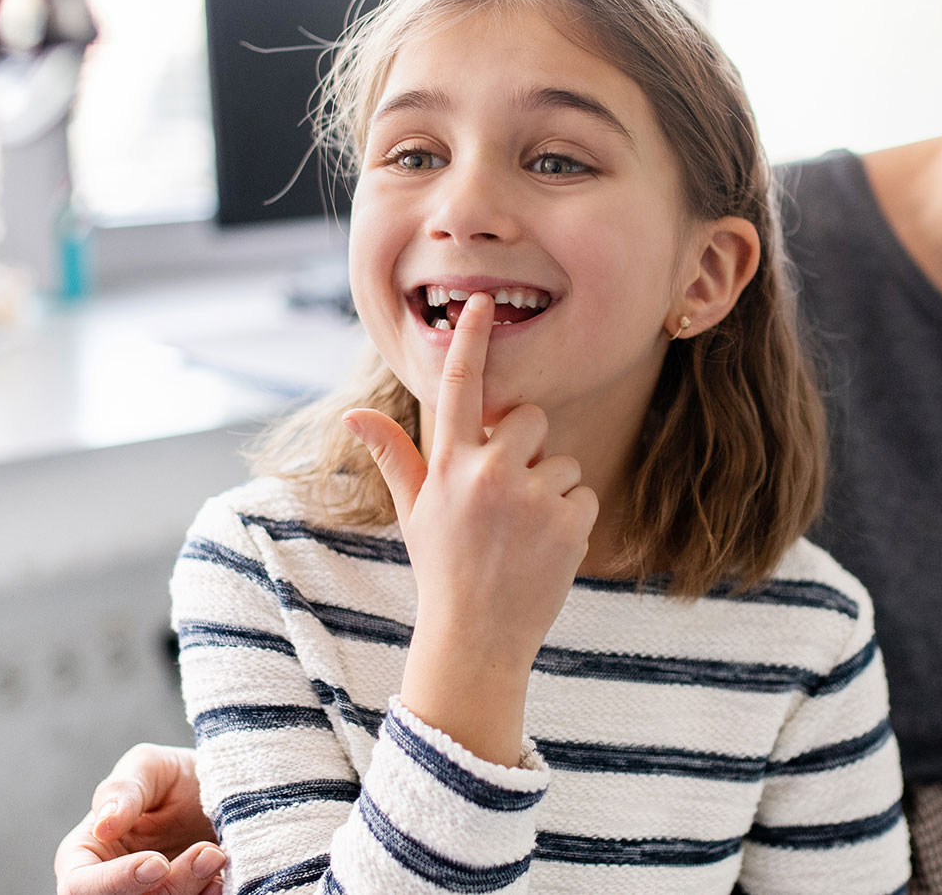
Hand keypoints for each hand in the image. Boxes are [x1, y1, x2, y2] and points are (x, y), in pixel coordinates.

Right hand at [53, 743, 223, 894]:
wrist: (222, 792)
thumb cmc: (175, 777)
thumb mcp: (150, 767)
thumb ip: (122, 790)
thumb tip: (103, 827)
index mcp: (85, 855)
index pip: (80, 885)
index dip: (114, 882)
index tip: (158, 863)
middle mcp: (110, 885)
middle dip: (169, 887)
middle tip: (208, 853)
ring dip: (192, 890)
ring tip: (217, 854)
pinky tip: (221, 878)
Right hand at [344, 292, 597, 763]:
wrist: (477, 639)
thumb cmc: (444, 568)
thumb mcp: (413, 511)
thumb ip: (394, 455)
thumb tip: (355, 413)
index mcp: (448, 465)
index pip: (459, 388)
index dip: (471, 341)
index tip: (480, 301)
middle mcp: (488, 473)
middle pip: (530, 418)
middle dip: (526, 447)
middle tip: (506, 497)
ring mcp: (531, 496)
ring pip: (562, 459)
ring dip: (550, 489)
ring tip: (522, 533)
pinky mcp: (569, 519)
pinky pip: (585, 493)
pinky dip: (573, 518)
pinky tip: (546, 549)